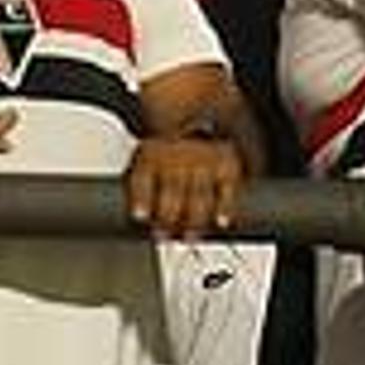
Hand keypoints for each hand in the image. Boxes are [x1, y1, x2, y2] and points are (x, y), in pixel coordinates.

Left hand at [125, 133, 244, 237]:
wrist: (199, 126)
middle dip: (167, 218)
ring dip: (193, 221)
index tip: (140, 216)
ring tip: (188, 238)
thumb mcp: (146, 158)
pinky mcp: (226, 166)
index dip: (141, 198)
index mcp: (151, 153)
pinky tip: (220, 222)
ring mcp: (203, 161)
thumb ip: (139, 185)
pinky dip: (224, 208)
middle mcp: (177, 156)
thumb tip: (138, 221)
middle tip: (164, 237)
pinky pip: (226, 191)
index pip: (144, 177)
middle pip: (171, 192)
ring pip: (198, 196)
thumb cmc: (167, 154)